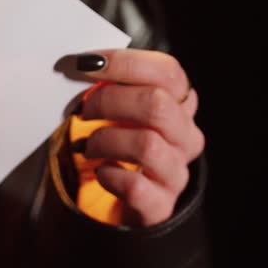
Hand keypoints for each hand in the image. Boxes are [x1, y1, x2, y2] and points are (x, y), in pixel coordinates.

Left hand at [68, 49, 204, 226]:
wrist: (129, 202)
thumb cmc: (123, 146)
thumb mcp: (124, 113)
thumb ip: (113, 88)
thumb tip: (81, 66)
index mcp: (181, 106)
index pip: (168, 72)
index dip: (126, 63)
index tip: (85, 63)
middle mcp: (186, 137)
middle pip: (157, 104)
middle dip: (109, 101)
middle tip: (83, 110)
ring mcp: (176, 172)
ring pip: (147, 144)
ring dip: (105, 140)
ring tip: (87, 146)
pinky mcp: (160, 205)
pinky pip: (136, 186)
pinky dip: (110, 175)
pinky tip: (101, 172)